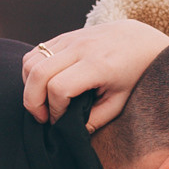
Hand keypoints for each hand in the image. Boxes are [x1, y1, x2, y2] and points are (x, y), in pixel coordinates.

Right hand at [21, 19, 168, 134]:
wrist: (139, 40)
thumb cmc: (133, 74)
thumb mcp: (120, 102)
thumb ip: (95, 119)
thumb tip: (70, 132)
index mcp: (98, 65)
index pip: (59, 87)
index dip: (55, 110)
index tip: (62, 120)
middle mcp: (81, 48)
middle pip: (38, 73)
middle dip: (33, 101)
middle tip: (43, 117)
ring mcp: (69, 39)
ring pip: (30, 62)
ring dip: (29, 87)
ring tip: (42, 103)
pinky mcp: (63, 37)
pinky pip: (34, 54)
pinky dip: (31, 73)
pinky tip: (43, 87)